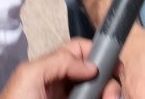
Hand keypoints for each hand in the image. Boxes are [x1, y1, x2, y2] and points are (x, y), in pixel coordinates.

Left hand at [0, 40, 116, 98]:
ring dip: (110, 93)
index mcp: (53, 68)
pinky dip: (105, 98)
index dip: (98, 52)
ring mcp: (70, 98)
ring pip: (98, 92)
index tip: (113, 64)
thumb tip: (91, 67)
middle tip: (113, 93)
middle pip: (96, 75)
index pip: (81, 51)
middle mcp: (65, 84)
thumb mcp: (30, 75)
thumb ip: (59, 62)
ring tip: (111, 98)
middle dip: (109, 80)